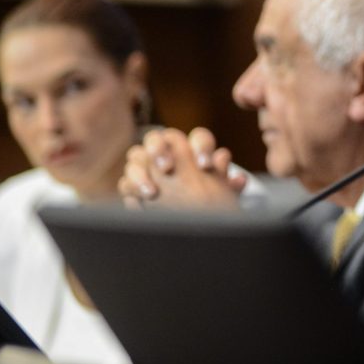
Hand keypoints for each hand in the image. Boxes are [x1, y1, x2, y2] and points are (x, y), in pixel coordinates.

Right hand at [119, 127, 245, 209]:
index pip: (198, 138)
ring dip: (141, 171)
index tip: (206, 165)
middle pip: (158, 137)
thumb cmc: (211, 206)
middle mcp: (170, 153)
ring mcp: (148, 168)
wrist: (192, 226)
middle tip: (167, 168)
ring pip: (136, 155)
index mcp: (196, 151)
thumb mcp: (223, 198)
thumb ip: (229, 187)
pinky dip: (131, 191)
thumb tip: (238, 179)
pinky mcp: (133, 186)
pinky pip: (125, 182)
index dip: (202, 147)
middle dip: (160, 149)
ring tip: (152, 193)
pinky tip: (140, 203)